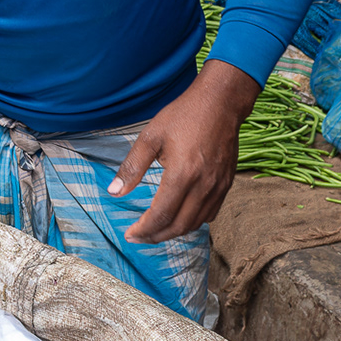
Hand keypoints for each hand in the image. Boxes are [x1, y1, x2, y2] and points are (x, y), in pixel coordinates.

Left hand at [113, 59, 258, 243]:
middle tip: (138, 237)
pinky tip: (179, 217)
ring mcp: (218, 187)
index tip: (129, 234)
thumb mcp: (150, 137)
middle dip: (156, 236)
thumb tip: (113, 192)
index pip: (161, 215)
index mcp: (182, 175)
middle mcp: (203, 186)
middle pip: (178, 226)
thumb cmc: (183, 116)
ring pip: (195, 224)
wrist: (220, 103)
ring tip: (155, 230)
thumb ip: (131, 167)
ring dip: (174, 232)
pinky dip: (193, 222)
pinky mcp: (227, 184)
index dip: (143, 229)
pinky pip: (210, 214)